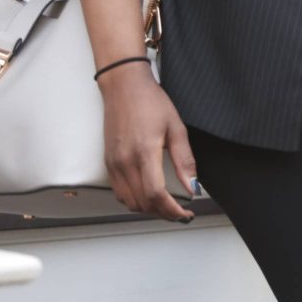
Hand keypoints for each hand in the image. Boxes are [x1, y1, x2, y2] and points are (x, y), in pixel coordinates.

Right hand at [99, 63, 197, 221]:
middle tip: (180, 213)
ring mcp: (113, 164)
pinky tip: (148, 195)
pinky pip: (119, 192)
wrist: (124, 87)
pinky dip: (134, 200)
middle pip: (142, 203)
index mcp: (144, 153)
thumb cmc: (149, 102)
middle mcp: (124, 162)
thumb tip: (193, 186)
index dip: (172, 211)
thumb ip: (185, 161)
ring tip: (166, 206)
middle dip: (163, 213)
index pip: (156, 195)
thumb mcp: (176, 128)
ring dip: (148, 209)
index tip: (185, 214)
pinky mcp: (108, 163)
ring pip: (129, 202)